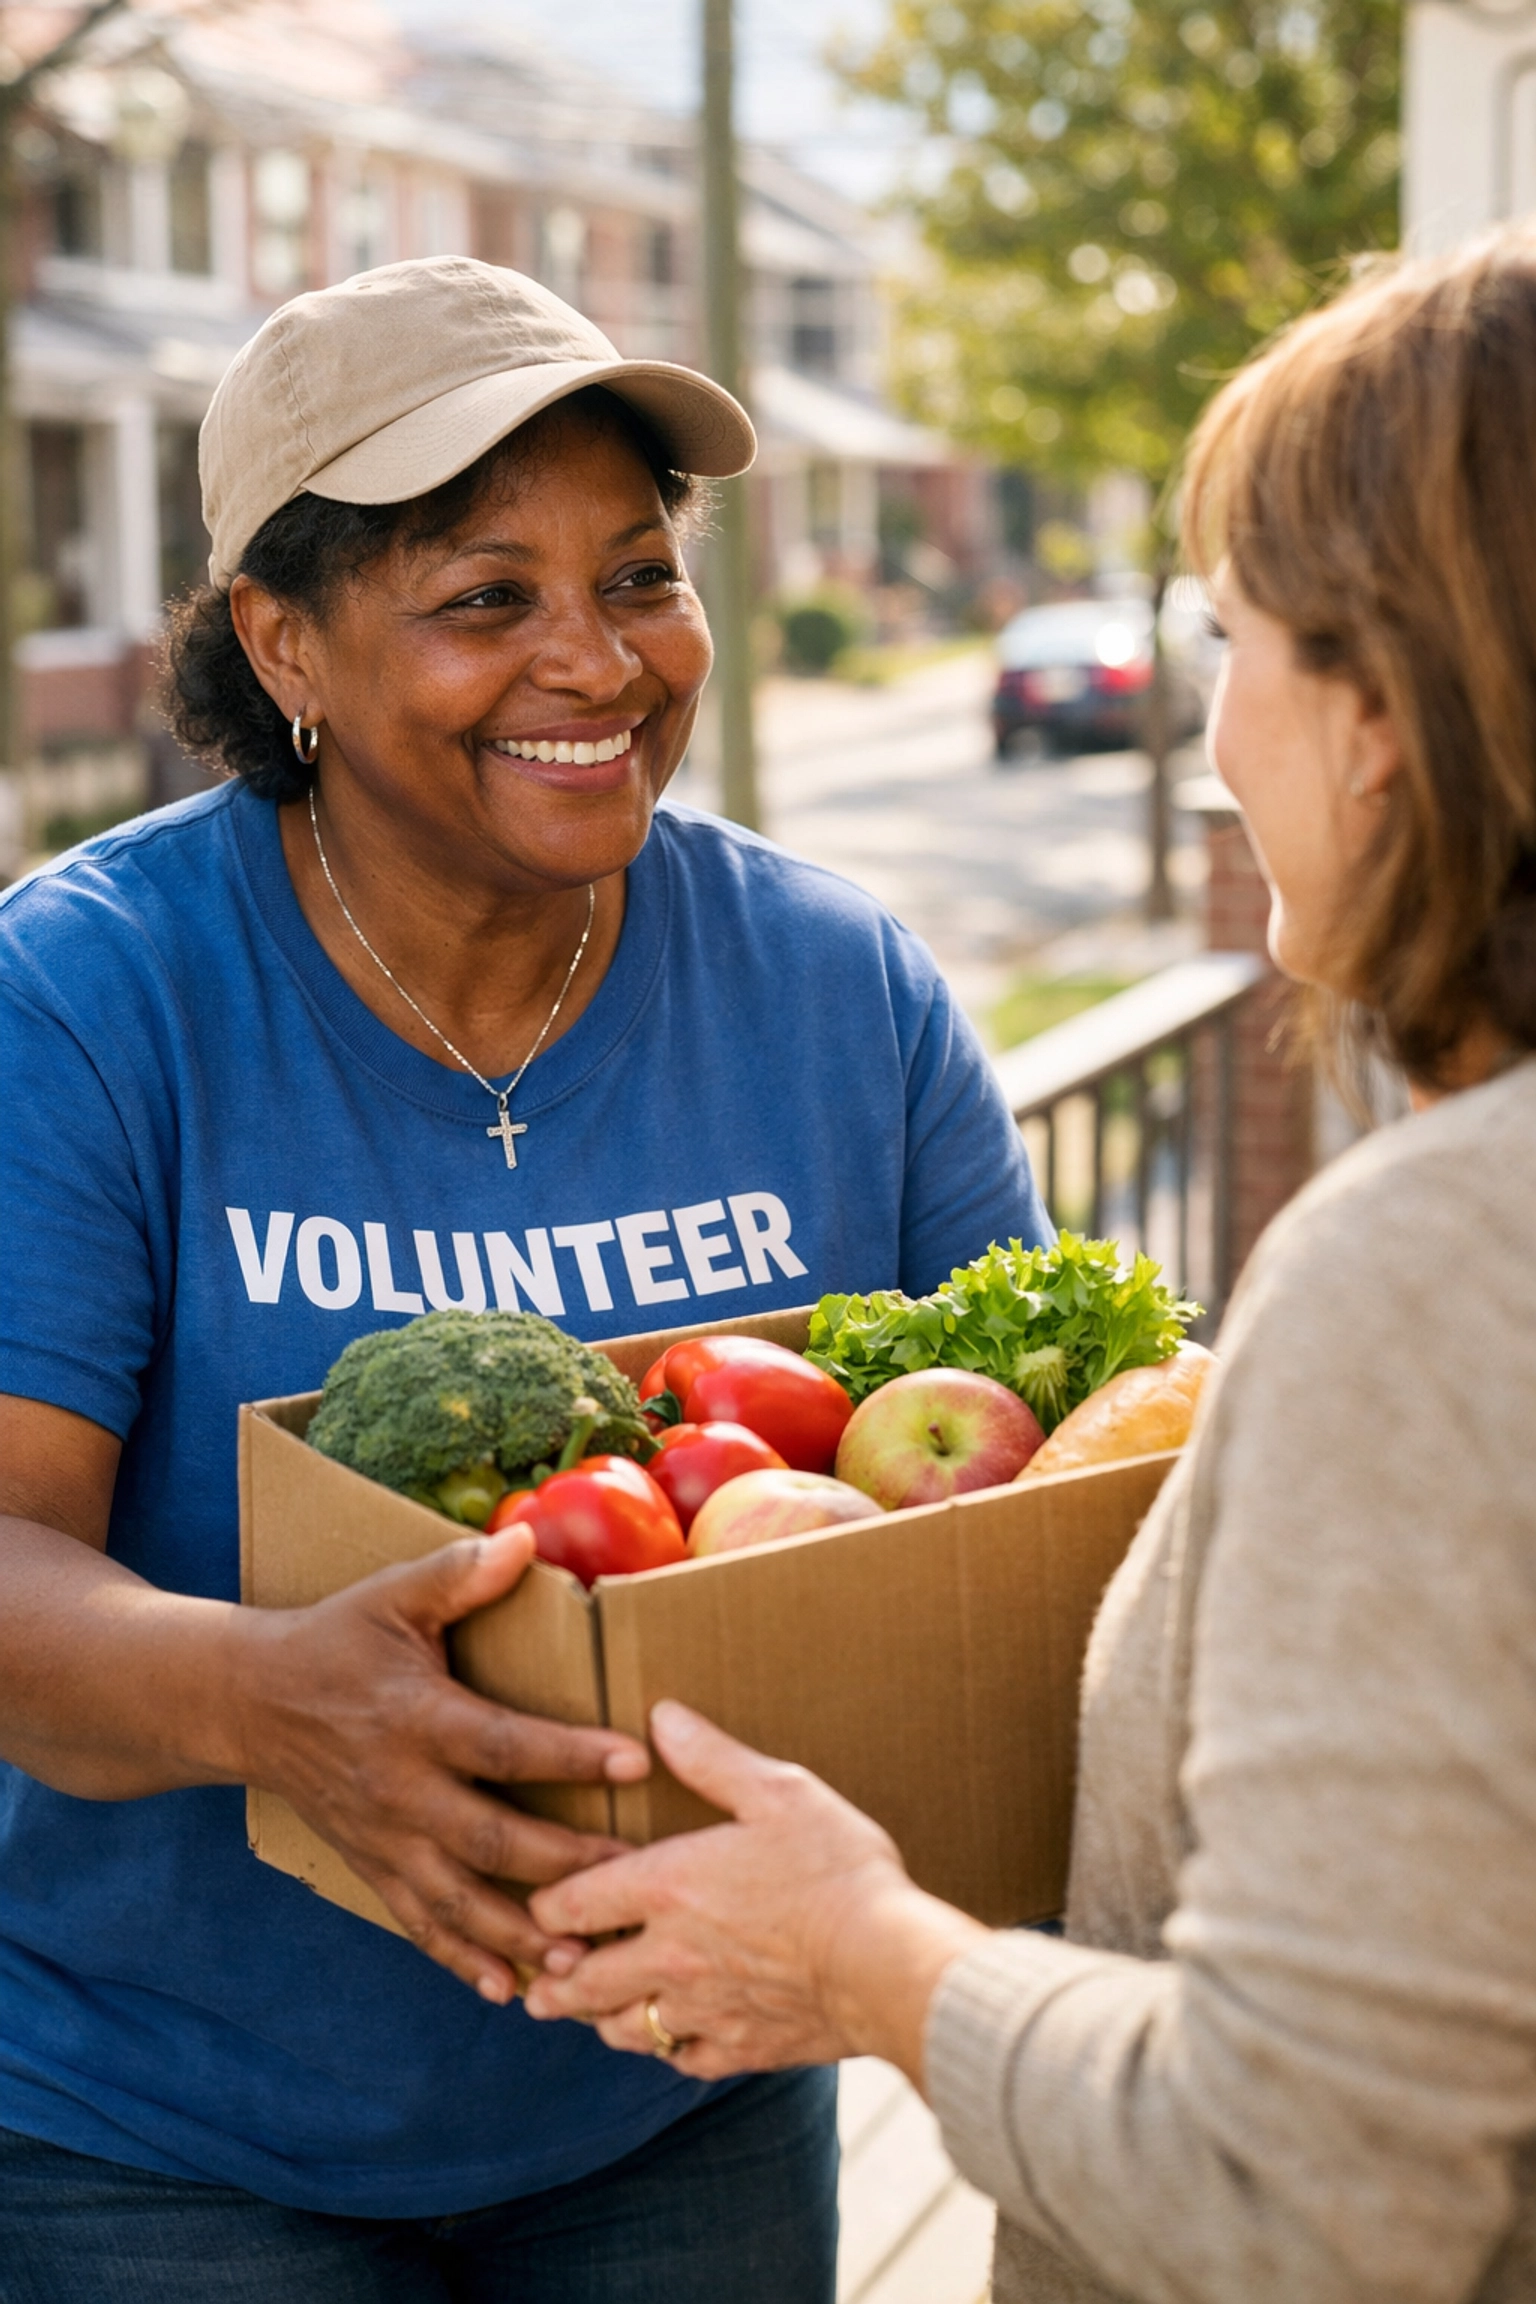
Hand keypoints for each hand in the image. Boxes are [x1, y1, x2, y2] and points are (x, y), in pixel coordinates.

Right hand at [234, 1524, 648, 2005]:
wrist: (248, 1703)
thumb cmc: (335, 1641)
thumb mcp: (391, 1596)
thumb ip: (458, 1575)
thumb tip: (523, 1537)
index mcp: (413, 1718)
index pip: (500, 1743)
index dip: (567, 1753)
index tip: (633, 1761)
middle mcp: (399, 1790)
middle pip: (490, 1838)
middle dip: (564, 1863)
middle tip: (635, 1877)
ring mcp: (385, 1839)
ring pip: (458, 1900)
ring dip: (520, 1933)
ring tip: (582, 1957)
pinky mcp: (374, 1867)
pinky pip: (420, 1925)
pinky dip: (462, 1961)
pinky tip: (510, 1991)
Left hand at [523, 1702, 985, 2082]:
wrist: (887, 1964)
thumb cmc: (836, 1868)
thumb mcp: (778, 1791)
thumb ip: (712, 1758)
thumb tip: (661, 1716)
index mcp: (668, 1887)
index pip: (573, 1902)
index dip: (547, 1905)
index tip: (542, 1905)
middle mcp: (669, 1956)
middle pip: (582, 1983)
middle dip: (553, 1982)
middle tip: (538, 1983)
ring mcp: (703, 2010)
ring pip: (624, 2028)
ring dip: (602, 2018)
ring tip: (594, 2012)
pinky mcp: (741, 2050)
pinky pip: (682, 2059)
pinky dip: (668, 2048)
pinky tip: (672, 2036)